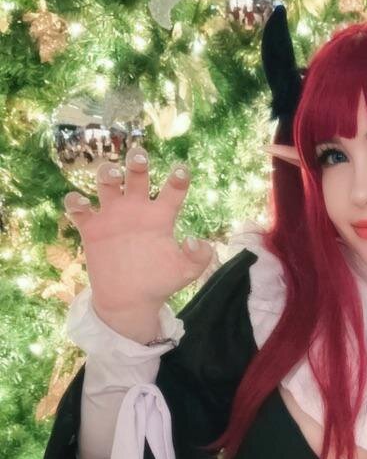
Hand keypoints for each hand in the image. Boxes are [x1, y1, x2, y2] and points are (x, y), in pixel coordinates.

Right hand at [63, 148, 215, 314]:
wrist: (130, 301)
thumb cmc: (160, 283)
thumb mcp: (185, 273)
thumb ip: (198, 258)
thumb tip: (195, 240)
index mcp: (161, 216)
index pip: (173, 189)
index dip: (178, 178)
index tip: (181, 170)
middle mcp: (137, 209)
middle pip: (137, 175)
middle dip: (137, 161)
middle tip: (138, 157)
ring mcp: (113, 216)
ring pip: (107, 182)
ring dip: (107, 172)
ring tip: (113, 176)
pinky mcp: (92, 228)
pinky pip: (79, 208)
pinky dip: (76, 202)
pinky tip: (82, 205)